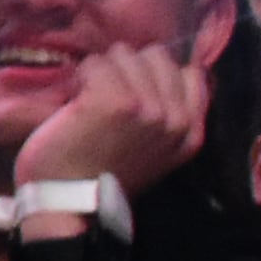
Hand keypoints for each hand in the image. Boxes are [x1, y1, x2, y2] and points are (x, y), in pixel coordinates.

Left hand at [11, 41, 213, 200]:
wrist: (70, 205)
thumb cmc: (104, 175)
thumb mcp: (156, 151)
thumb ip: (170, 115)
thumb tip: (173, 69)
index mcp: (190, 131)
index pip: (189, 73)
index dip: (155, 76)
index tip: (133, 93)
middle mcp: (175, 118)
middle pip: (155, 56)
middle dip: (128, 69)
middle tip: (106, 97)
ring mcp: (147, 107)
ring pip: (124, 54)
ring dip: (102, 71)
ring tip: (91, 102)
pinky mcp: (114, 100)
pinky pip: (96, 63)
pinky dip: (82, 76)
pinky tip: (76, 102)